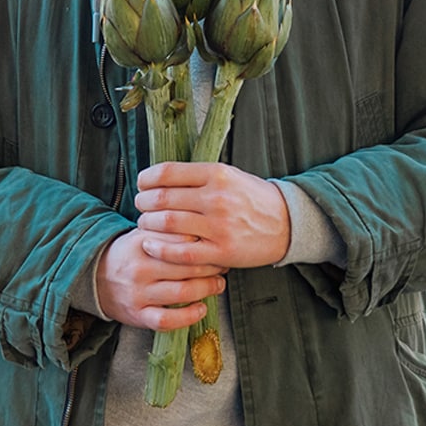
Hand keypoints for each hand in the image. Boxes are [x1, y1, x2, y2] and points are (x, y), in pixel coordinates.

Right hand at [96, 227, 226, 330]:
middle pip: (185, 266)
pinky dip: (188, 317)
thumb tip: (204, 223)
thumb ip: (169, 228)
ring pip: (181, 292)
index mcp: (142, 243)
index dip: (204, 241)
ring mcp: (138, 294)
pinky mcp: (137, 315)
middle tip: (224, 263)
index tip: (217, 242)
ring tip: (218, 284)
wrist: (95, 277)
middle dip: (211, 265)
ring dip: (206, 289)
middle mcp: (140, 268)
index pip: (180, 239)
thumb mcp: (144, 233)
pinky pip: (166, 320)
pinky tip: (202, 309)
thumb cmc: (130, 253)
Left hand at [135, 161, 290, 269]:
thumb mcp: (229, 174)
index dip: (146, 179)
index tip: (141, 184)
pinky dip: (160, 249)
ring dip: (148, 224)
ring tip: (144, 223)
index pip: (168, 172)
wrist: (285, 222)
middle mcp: (216, 197)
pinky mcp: (221, 251)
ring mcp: (219, 226)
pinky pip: (181, 253)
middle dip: (143, 202)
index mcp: (216, 173)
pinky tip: (150, 245)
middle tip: (140, 205)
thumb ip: (197, 175)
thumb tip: (160, 177)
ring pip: (168, 224)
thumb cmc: (251, 197)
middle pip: (163, 198)